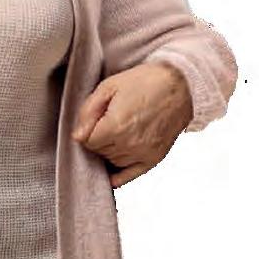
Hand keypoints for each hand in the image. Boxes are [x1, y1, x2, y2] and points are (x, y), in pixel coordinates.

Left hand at [72, 63, 193, 187]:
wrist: (181, 85)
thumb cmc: (146, 82)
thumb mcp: (109, 87)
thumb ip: (88, 112)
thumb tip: (77, 136)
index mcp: (115, 127)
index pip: (87, 142)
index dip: (89, 130)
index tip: (98, 119)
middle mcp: (128, 145)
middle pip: (99, 153)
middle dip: (100, 139)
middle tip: (111, 122)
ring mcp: (142, 154)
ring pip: (112, 163)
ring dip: (110, 152)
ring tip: (121, 132)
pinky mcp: (153, 159)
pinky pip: (127, 176)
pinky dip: (118, 174)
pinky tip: (113, 168)